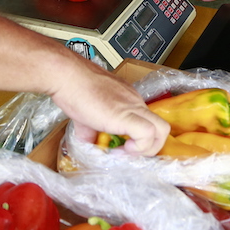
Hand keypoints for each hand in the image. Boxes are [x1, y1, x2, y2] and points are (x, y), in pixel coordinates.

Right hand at [51, 58, 169, 156]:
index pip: (148, 123)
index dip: (140, 141)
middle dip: (149, 147)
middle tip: (128, 154)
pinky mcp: (127, 114)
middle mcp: (135, 102)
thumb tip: (90, 145)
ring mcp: (133, 106)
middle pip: (161, 127)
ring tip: (124, 152)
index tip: (122, 149)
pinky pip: (147, 134)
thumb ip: (91, 131)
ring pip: (162, 130)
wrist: (67, 76)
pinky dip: (139, 147)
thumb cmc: (73, 88)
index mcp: (128, 100)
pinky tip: (120, 149)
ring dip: (147, 149)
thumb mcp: (85, 115)